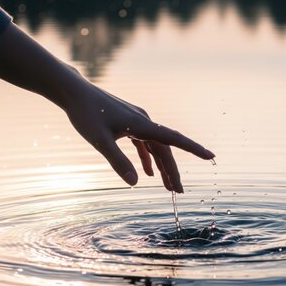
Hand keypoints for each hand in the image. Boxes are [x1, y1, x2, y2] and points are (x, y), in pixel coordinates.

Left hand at [0, 23, 213, 191]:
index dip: (194, 149)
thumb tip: (136, 183)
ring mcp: (137, 122)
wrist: (73, 92)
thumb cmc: (85, 114)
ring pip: (156, 148)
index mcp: (143, 125)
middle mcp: (145, 122)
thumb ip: (118, 162)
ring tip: (167, 188)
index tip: (211, 156)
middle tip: (178, 193)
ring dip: (162, 167)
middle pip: (165, 150)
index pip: (175, 140)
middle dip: (172, 172)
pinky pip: (145, 143)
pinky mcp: (128, 123)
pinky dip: (148, 158)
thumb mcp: (99, 141)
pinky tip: (148, 173)